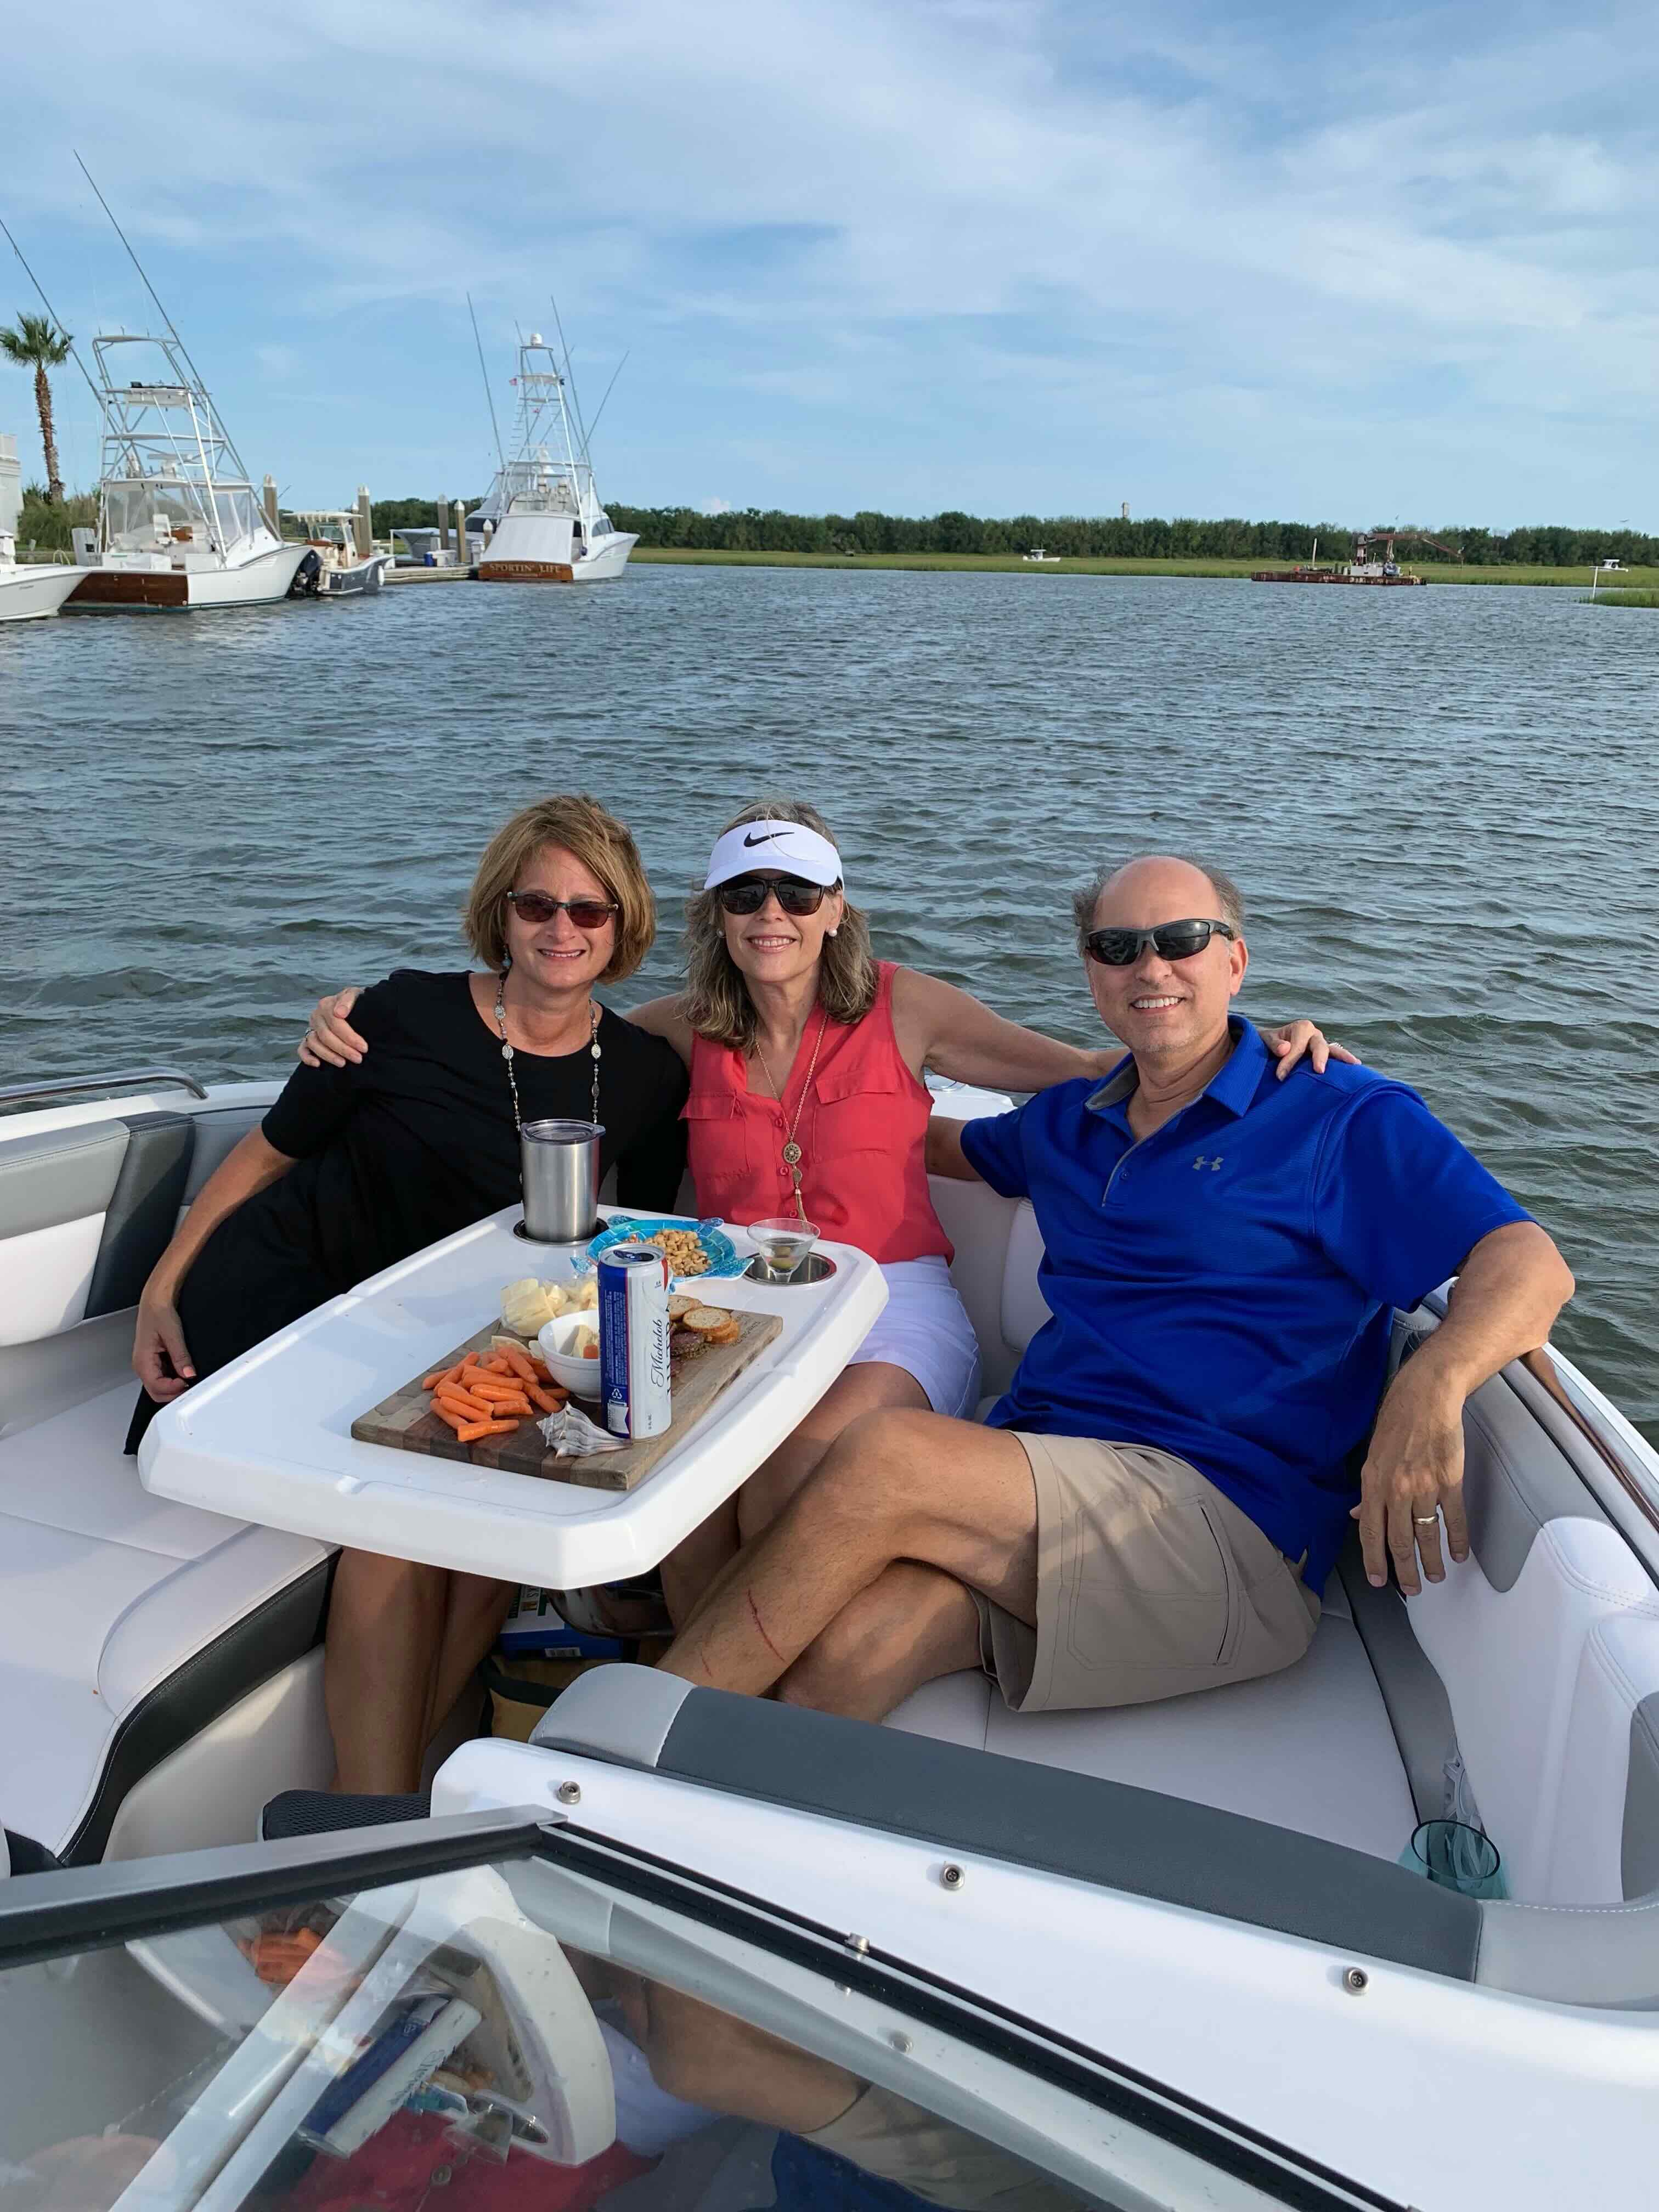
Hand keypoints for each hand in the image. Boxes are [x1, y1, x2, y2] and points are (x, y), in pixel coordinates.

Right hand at [133, 1283, 194, 1400]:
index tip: (188, 1382)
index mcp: (142, 1360)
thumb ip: (181, 1356)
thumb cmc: (158, 1312)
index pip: (156, 1386)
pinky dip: (172, 1379)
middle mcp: (141, 1364)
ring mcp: (147, 1364)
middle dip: (173, 1393)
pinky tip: (182, 1371)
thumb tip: (189, 1373)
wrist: (155, 1301)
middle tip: (191, 1385)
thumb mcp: (173, 1334)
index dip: (174, 1389)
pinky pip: (162, 1377)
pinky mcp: (153, 1361)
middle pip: (155, 1392)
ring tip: (188, 1377)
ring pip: (159, 1387)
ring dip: (174, 1387)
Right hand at [299, 985, 365, 1066]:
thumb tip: (340, 1013)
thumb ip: (349, 1000)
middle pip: (326, 1035)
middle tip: (358, 1058)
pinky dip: (307, 1057)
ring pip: (314, 1043)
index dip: (349, 1037)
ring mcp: (311, 1028)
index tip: (363, 1047)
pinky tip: (317, 1064)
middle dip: (343, 1049)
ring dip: (328, 1055)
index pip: (336, 1023)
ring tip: (343, 1063)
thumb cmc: (356, 1002)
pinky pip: (302, 1049)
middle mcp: (316, 1016)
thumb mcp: (356, 995)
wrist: (353, 1007)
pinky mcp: (307, 1038)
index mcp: (326, 1005)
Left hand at [1263, 1020, 1360, 1079]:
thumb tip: (1285, 1049)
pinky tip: (1356, 1067)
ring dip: (1342, 1057)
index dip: (1289, 1061)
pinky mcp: (1325, 1055)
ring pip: (1333, 1050)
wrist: (1271, 1045)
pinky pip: (1335, 1057)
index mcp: (1302, 1027)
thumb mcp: (1266, 1040)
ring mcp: (1322, 1044)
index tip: (1280, 1076)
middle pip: (1319, 1046)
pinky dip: (1344, 1061)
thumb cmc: (1270, 1042)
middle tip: (1319, 1070)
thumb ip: (1274, 1044)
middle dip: (1319, 1058)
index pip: (1298, 1046)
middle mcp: (1314, 1034)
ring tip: (1354, 1064)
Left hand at [1352, 1367, 1469, 1593]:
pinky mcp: (1449, 1481)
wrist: (1425, 1398)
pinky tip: (1459, 1554)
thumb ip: (1367, 1492)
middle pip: (1399, 1541)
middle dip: (1405, 1570)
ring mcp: (1423, 1487)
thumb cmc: (1395, 1423)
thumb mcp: (1372, 1456)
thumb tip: (1358, 1517)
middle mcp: (1396, 1490)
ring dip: (1432, 1561)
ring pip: (1426, 1535)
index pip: (1371, 1532)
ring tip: (1435, 1577)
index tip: (1379, 1581)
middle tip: (1412, 1589)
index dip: (1374, 1560)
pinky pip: (1453, 1518)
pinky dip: (1457, 1540)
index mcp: (1373, 1484)